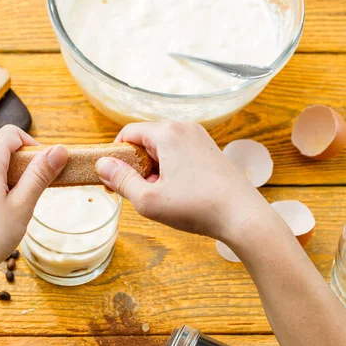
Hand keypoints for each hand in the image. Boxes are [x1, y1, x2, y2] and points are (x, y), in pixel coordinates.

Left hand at [0, 125, 67, 289]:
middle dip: (22, 165)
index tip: (45, 165)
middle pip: (0, 150)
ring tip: (16, 208)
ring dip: (8, 179)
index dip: (32, 144)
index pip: (11, 133)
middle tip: (34, 191)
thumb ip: (40, 174)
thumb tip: (58, 150)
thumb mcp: (23, 205)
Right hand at [95, 121, 281, 243]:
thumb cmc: (197, 208)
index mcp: (168, 133)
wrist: (243, 217)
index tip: (114, 180)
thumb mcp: (148, 200)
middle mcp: (185, 128)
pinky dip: (170, 170)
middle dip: (135, 164)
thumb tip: (102, 164)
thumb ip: (121, 180)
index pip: (128, 133)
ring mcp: (200, 138)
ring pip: (162, 148)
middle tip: (136, 191)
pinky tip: (177, 193)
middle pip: (145, 140)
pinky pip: (179, 153)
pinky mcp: (210, 151)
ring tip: (159, 195)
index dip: (115, 156)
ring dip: (153, 169)